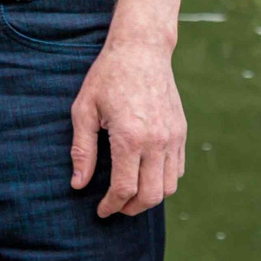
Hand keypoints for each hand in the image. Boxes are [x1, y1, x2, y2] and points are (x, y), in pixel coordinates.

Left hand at [69, 36, 186, 217]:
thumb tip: (78, 184)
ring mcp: (173, 137)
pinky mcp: (181, 132)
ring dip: (150, 198)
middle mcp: (156, 141)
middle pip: (151, 196)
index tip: (100, 210)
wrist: (141, 49)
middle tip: (115, 207)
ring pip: (169, 187)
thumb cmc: (107, 76)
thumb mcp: (84, 110)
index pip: (124, 188)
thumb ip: (82, 150)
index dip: (111, 206)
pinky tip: (146, 176)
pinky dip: (164, 181)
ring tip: (130, 195)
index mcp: (130, 137)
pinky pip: (177, 169)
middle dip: (131, 208)